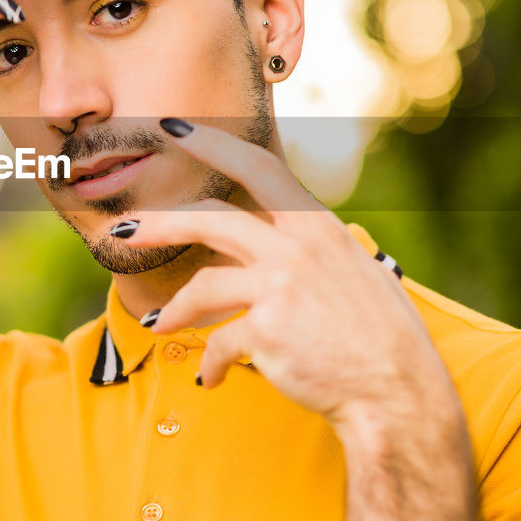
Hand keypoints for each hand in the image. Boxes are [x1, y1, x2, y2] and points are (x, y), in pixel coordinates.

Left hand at [118, 119, 454, 428]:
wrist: (398, 393)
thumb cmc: (381, 338)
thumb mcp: (356, 271)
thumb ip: (314, 248)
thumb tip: (285, 237)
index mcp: (317, 226)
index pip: (258, 166)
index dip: (212, 143)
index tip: (173, 127)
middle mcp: (298, 246)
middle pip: (210, 218)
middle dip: (159, 223)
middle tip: (122, 230)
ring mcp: (280, 286)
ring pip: (202, 284)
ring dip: (175, 309)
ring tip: (159, 324)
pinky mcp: (266, 329)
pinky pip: (218, 342)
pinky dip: (210, 363)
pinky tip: (211, 379)